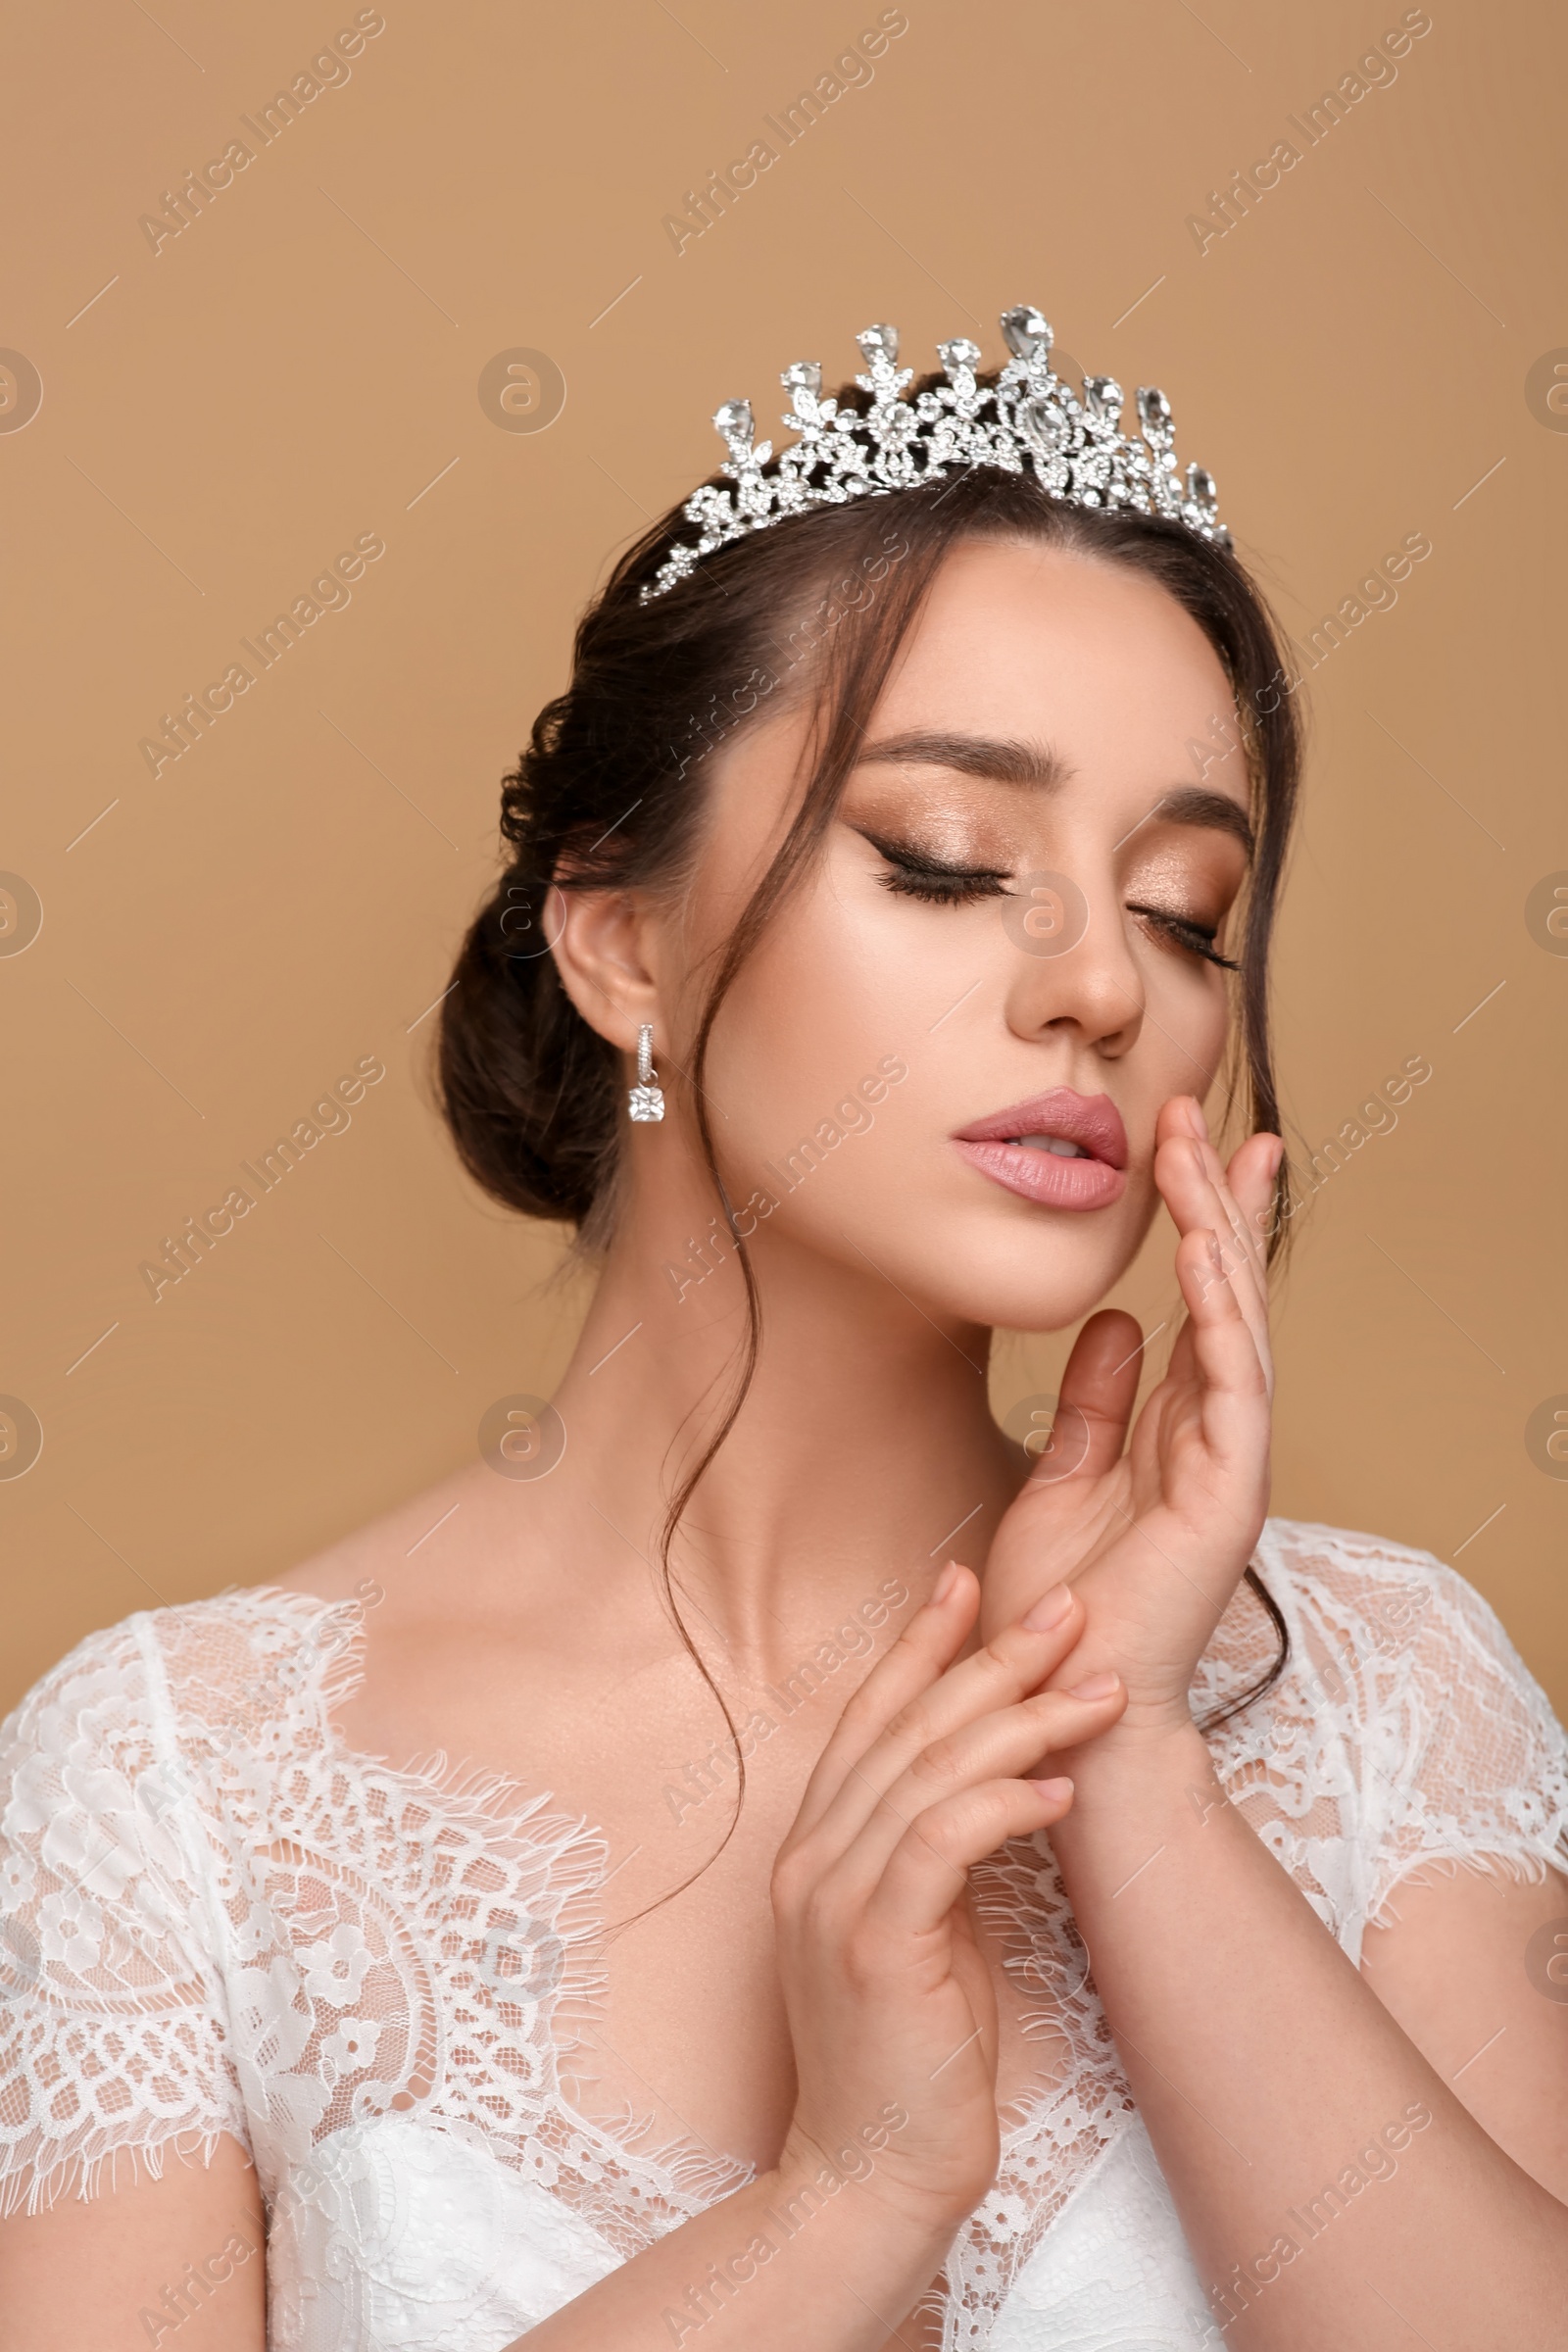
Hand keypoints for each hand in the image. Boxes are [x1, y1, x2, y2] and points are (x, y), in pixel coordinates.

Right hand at [769, 1564, 1126, 2234]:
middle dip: (991, 1655)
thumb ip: (932, 1849)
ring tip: (1099, 1686)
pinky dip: (1003, 1800)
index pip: (868, 1717)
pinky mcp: (876, 1945)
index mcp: (816, 1847)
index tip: (970, 1578)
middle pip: (907, 1726)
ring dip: (1022, 1718)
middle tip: (1066, 1606)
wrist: (873, 2175)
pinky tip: (1062, 1784)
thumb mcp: (923, 1928)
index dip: (919, 1642)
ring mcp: (833, 1900)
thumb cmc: (913, 2056)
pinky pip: (943, 1842)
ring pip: (931, 1771)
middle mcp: (811, 1858)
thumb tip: (991, 1778)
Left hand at [980, 1095, 1279, 1738]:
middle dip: (1213, 1197)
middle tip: (1194, 1111)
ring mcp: (1228, 1460)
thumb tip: (1115, 1321)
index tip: (1184, 1139)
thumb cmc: (1056, 1607)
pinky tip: (1198, 1251)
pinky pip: (1229, 1384)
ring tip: (1196, 1151)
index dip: (1196, 1217)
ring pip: (1235, 1321)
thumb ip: (1094, 1403)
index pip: (1197, 1301)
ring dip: (1215, 1231)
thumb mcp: (1060, 1479)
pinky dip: (1219, 1313)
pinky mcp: (1227, 1493)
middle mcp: (1213, 1432)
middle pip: (1224, 1292)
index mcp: (1175, 1425)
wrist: (1058, 1702)